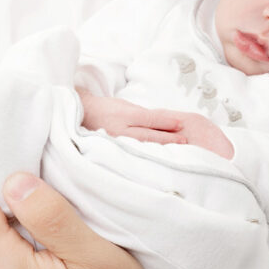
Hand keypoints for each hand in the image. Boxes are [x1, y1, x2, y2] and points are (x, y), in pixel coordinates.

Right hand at [78, 89, 233, 157]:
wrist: (82, 114)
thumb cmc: (108, 109)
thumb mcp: (126, 106)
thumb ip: (144, 115)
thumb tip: (166, 122)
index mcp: (124, 116)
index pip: (150, 119)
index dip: (167, 121)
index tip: (182, 124)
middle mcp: (119, 130)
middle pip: (148, 135)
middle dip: (167, 139)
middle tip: (185, 142)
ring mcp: (114, 142)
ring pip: (140, 147)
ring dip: (159, 150)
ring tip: (175, 154)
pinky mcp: (111, 152)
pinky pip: (131, 155)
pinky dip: (144, 158)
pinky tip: (156, 161)